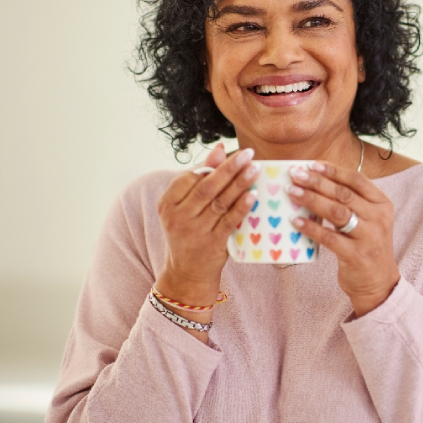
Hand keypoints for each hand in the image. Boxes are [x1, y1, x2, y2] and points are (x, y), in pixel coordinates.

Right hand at [154, 144, 258, 306]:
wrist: (187, 273)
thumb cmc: (189, 232)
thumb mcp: (184, 207)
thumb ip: (199, 179)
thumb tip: (218, 150)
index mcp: (167, 204)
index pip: (188, 178)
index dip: (210, 164)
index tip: (229, 152)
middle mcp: (178, 217)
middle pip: (206, 188)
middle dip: (228, 168)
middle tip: (247, 154)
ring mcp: (195, 232)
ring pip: (219, 203)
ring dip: (239, 184)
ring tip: (255, 169)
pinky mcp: (212, 245)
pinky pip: (229, 222)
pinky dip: (241, 207)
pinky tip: (253, 195)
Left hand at [288, 162, 399, 316]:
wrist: (378, 283)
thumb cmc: (366, 246)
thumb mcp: (367, 220)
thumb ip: (351, 202)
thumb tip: (316, 180)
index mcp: (382, 204)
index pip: (357, 180)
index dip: (333, 171)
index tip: (311, 164)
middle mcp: (378, 218)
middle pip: (344, 194)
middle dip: (317, 182)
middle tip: (295, 175)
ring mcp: (369, 237)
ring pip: (336, 212)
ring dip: (312, 200)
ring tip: (291, 192)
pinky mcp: (356, 255)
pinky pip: (329, 238)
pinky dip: (311, 228)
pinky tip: (295, 221)